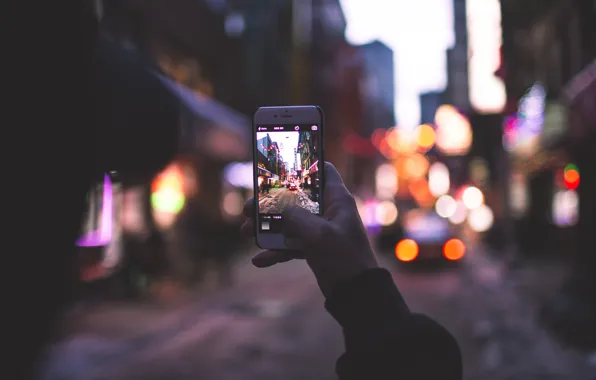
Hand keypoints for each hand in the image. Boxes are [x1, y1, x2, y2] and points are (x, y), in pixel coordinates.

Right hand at [241, 162, 378, 297]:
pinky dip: (276, 251)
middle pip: (294, 198)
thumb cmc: (344, 258)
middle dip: (270, 204)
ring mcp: (320, 230)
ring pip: (288, 222)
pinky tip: (259, 260)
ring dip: (266, 228)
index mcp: (337, 199)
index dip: (304, 165)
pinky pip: (290, 245)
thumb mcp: (317, 234)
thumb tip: (281, 212)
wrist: (355, 293)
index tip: (280, 166)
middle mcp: (328, 211)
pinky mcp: (313, 248)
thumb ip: (296, 217)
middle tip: (247, 208)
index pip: (323, 170)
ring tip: (245, 232)